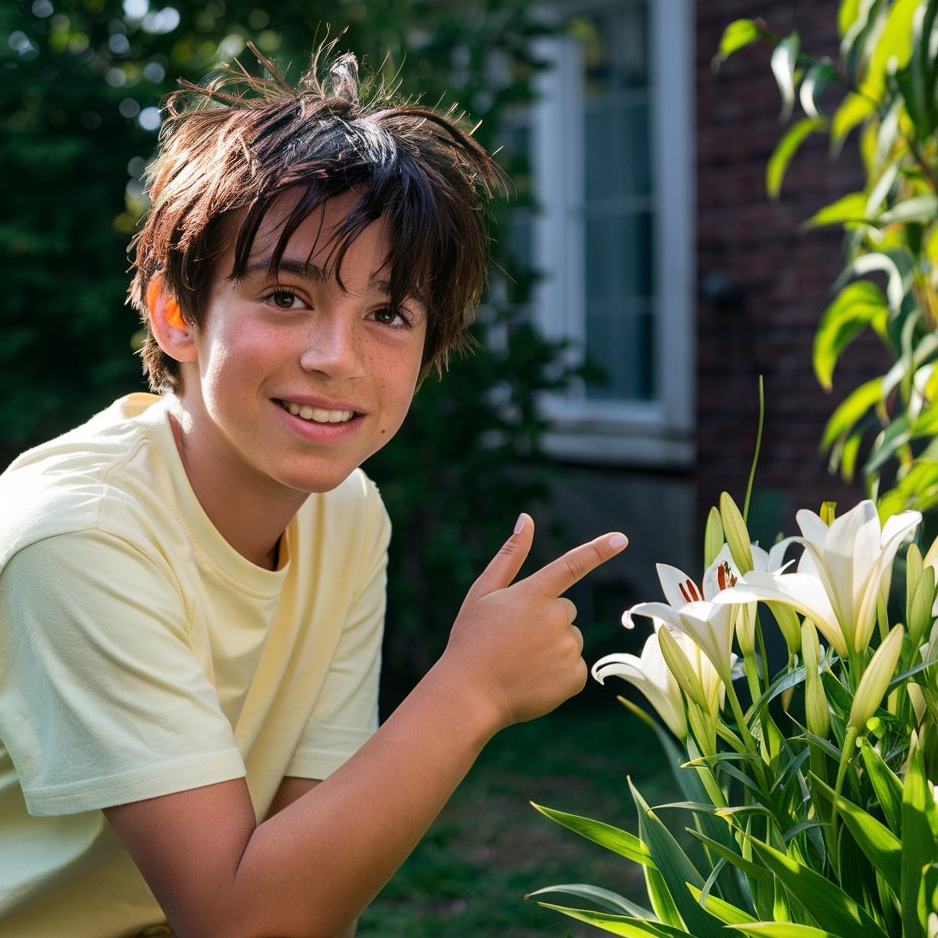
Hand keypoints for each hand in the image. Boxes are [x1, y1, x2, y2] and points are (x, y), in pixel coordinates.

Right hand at [442, 513, 627, 729]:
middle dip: (545, 620)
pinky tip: (532, 679)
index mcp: (533, 594)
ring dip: (551, 647)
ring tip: (520, 662)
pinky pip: (573, 667)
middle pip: (565, 610)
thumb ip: (509, 555)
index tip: (622, 538)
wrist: (469, 695)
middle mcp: (555, 618)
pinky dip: (557, 673)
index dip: (599, 550)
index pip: (571, 565)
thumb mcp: (483, 593)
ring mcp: (567, 648)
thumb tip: (526, 518)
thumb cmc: (472, 640)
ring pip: (569, 639)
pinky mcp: (574, 677)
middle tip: (514, 639)